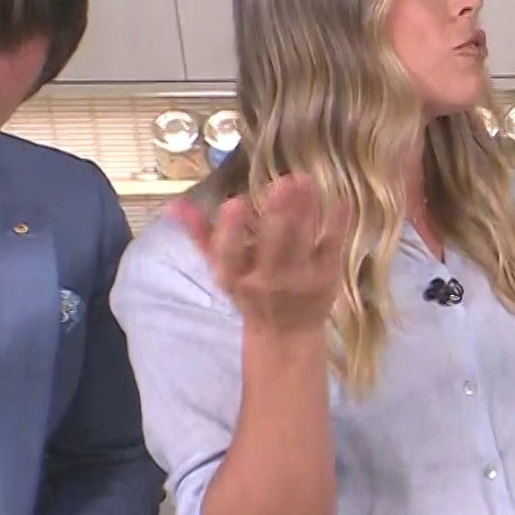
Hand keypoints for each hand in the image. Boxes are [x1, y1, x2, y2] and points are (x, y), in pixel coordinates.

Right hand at [174, 174, 349, 338]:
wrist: (286, 333)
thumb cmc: (249, 291)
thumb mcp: (222, 268)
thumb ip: (200, 234)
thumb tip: (174, 205)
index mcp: (234, 276)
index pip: (229, 253)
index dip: (232, 230)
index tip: (235, 202)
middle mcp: (267, 279)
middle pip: (273, 245)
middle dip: (278, 214)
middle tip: (284, 182)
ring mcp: (300, 279)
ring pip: (302, 242)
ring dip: (306, 210)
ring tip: (306, 180)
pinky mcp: (327, 276)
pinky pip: (332, 248)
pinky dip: (337, 224)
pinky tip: (341, 200)